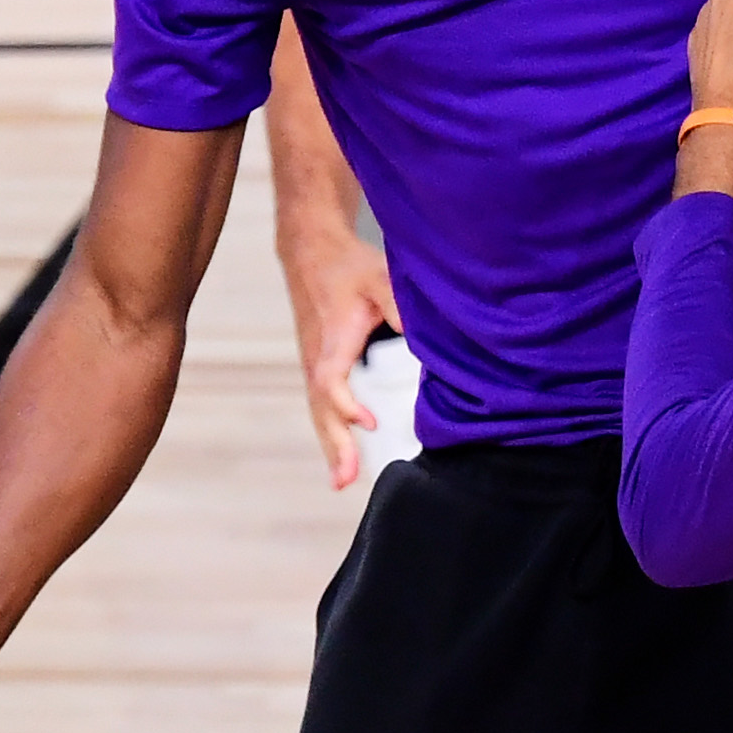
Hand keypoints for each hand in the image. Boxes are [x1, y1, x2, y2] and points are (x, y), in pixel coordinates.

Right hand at [279, 209, 399, 490]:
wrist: (312, 252)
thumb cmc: (346, 266)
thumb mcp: (378, 277)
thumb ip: (399, 306)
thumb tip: (420, 338)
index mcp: (331, 341)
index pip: (331, 382)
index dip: (346, 405)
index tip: (370, 422)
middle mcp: (317, 358)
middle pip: (321, 410)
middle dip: (335, 445)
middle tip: (346, 479)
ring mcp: (315, 363)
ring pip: (319, 412)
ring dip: (331, 446)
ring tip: (343, 480)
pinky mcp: (319, 363)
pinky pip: (321, 404)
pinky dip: (329, 430)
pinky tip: (342, 454)